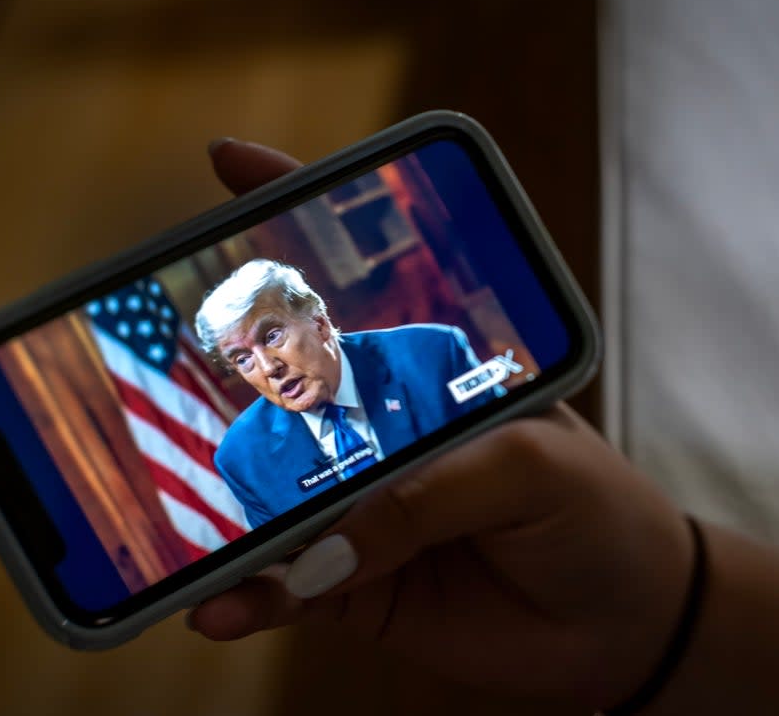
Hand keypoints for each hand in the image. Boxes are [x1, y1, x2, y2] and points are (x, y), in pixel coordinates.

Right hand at [188, 140, 694, 710]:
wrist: (622, 619)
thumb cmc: (595, 510)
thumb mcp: (529, 467)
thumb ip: (426, 494)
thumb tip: (321, 548)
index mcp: (431, 369)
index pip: (358, 284)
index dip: (295, 221)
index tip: (230, 160)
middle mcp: (382, 424)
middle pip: (286, 383)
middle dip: (222, 367)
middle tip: (155, 364)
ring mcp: (359, 502)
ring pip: (267, 493)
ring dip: (216, 507)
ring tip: (172, 523)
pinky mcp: (352, 579)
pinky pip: (283, 584)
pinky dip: (248, 597)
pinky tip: (220, 607)